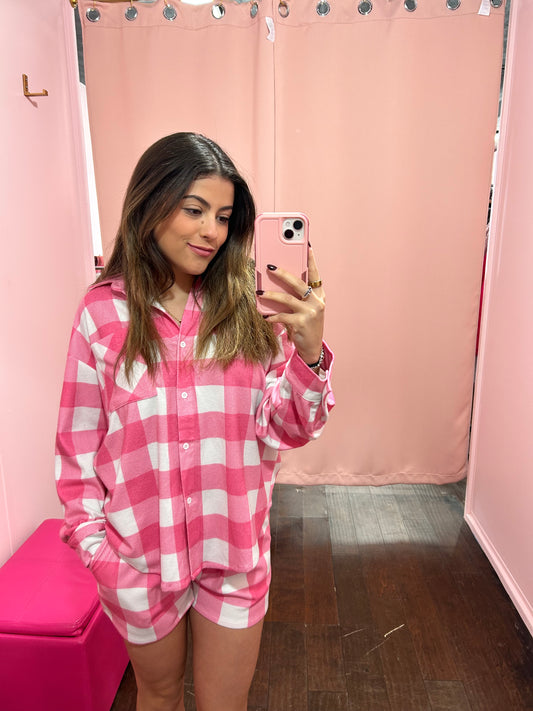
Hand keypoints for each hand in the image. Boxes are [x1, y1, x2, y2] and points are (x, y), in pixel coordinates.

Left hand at [257, 247, 324, 364]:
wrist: (312, 348)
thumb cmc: (306, 325)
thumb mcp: (306, 308)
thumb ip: (297, 296)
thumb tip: (277, 282)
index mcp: (319, 295)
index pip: (316, 274)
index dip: (311, 261)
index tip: (307, 246)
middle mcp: (317, 302)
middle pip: (299, 283)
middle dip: (283, 273)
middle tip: (270, 266)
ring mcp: (310, 312)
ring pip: (288, 298)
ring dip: (272, 295)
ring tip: (260, 292)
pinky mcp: (302, 323)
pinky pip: (283, 316)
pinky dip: (273, 316)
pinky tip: (266, 316)